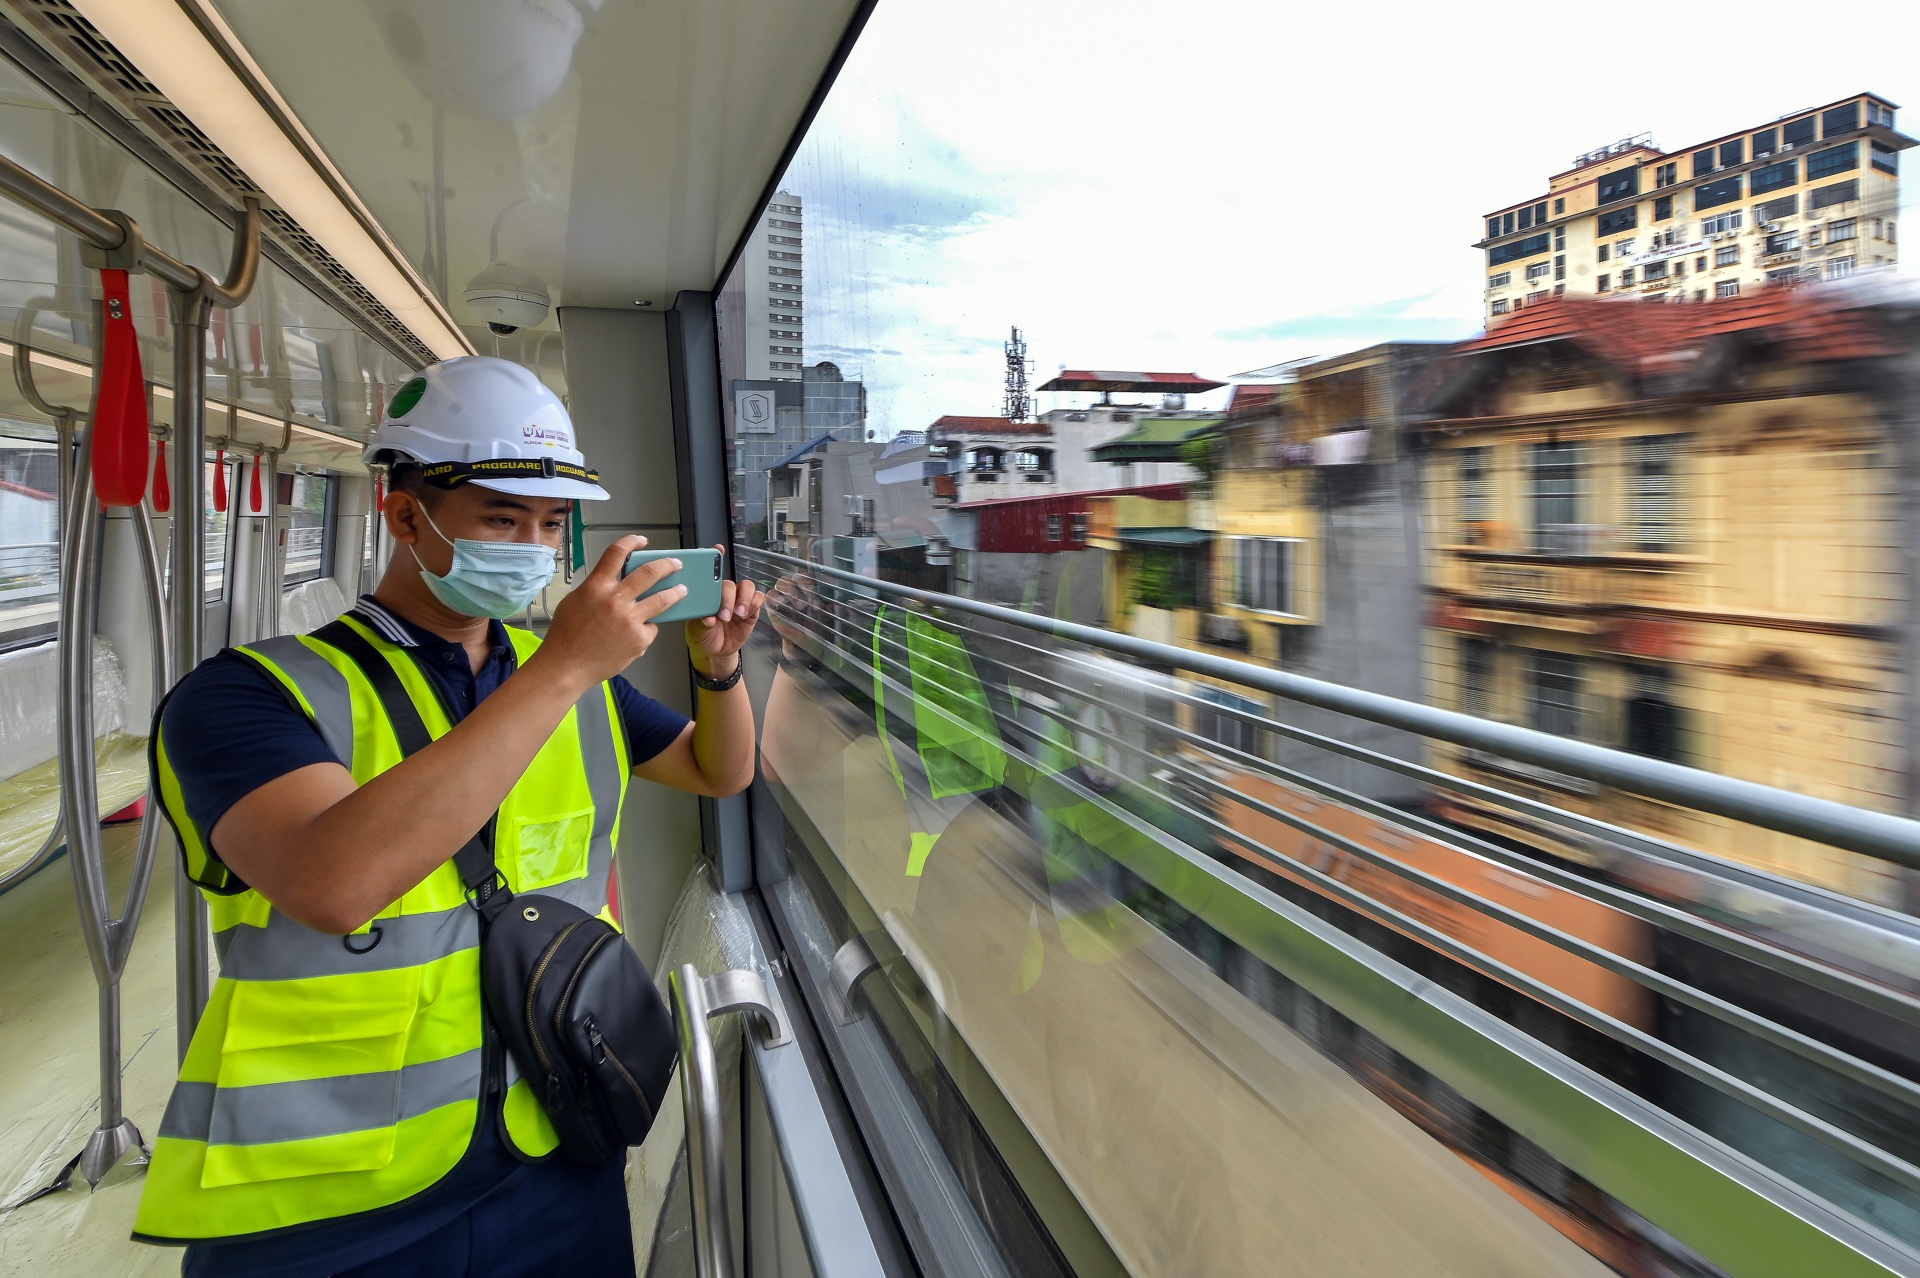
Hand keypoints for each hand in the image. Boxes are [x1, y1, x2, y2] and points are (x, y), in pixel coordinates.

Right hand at [537, 536, 688, 687]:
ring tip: (682, 590)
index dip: (632, 542)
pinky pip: (651, 628)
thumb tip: (616, 581)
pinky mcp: (639, 638)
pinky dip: (647, 628)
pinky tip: (639, 633)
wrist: (567, 666)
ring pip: (662, 599)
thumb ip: (597, 588)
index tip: (642, 541)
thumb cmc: (567, 636)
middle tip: (676, 564)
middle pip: (649, 572)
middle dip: (667, 565)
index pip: (617, 553)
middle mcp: (615, 600)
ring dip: (675, 592)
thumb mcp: (575, 601)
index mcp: (596, 587)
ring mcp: (630, 620)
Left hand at [687, 546, 764, 677]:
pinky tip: (745, 615)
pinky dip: (754, 604)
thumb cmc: (702, 637)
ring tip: (738, 615)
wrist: (715, 653)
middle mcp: (724, 594)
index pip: (712, 572)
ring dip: (744, 600)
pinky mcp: (751, 611)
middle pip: (731, 583)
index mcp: (708, 593)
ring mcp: (738, 601)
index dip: (716, 558)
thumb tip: (710, 617)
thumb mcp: (695, 630)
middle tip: (724, 615)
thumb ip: (702, 622)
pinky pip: (758, 600)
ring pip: (748, 588)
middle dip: (729, 598)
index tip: (718, 549)